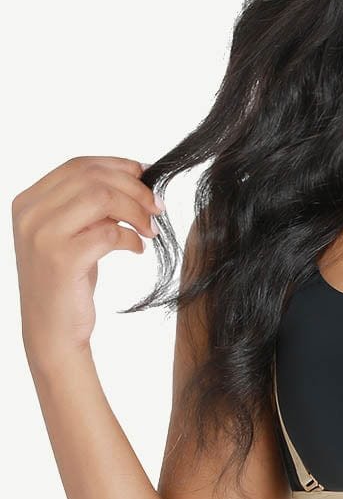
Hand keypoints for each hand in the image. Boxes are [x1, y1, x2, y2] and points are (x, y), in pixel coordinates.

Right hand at [11, 155, 162, 371]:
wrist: (52, 333)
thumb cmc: (67, 285)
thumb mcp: (73, 237)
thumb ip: (89, 209)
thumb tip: (134, 178)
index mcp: (29, 201)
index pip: (78, 166)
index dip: (118, 166)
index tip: (146, 176)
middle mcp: (30, 213)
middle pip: (92, 177)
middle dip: (133, 188)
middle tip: (157, 207)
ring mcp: (42, 234)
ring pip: (101, 198)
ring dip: (135, 211)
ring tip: (150, 230)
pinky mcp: (61, 258)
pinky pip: (107, 233)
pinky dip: (130, 238)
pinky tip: (137, 249)